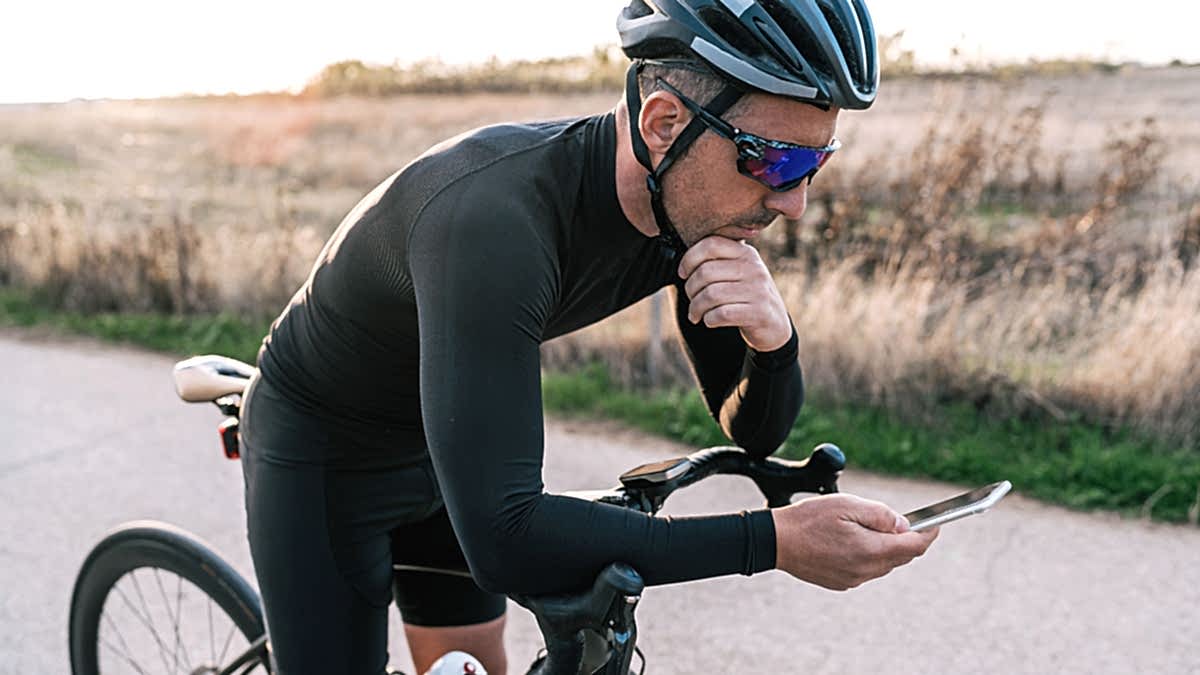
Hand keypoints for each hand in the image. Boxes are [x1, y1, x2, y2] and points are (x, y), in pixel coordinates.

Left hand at [677, 236, 791, 351]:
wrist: (774, 325)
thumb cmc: (748, 297)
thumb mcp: (740, 272)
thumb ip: (719, 262)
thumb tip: (685, 262)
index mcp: (746, 253)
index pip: (711, 244)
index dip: (689, 258)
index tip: (683, 273)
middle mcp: (754, 268)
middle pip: (706, 272)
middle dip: (690, 289)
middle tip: (691, 299)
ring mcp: (757, 290)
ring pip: (711, 294)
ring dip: (696, 307)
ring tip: (695, 314)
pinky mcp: (758, 313)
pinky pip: (722, 314)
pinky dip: (709, 319)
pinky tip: (709, 321)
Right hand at [772, 493, 938, 590]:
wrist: (775, 542)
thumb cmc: (808, 520)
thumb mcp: (847, 505)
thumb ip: (880, 515)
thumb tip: (903, 525)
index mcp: (870, 551)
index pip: (913, 547)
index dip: (928, 534)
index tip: (936, 524)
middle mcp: (865, 571)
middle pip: (900, 557)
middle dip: (906, 539)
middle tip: (902, 520)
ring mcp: (853, 579)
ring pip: (883, 564)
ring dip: (886, 547)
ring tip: (870, 527)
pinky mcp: (841, 583)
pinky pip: (866, 569)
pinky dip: (869, 555)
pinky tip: (853, 540)